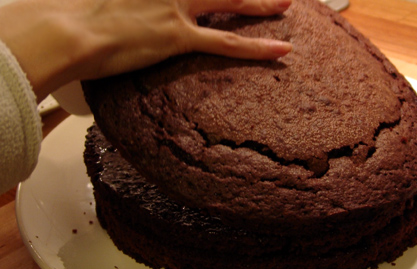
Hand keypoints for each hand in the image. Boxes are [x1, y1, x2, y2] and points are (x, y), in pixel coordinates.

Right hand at [0, 0, 292, 99]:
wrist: (67, 29)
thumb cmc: (73, 11)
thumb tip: (129, 1)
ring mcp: (176, 5)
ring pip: (230, 2)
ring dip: (260, 3)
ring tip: (285, 4)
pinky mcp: (178, 36)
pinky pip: (226, 44)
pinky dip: (257, 48)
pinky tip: (281, 50)